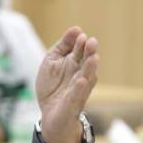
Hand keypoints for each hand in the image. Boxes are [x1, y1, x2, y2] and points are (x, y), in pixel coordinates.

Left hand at [36, 27, 99, 142]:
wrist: (49, 114)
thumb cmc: (52, 86)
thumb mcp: (52, 61)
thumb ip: (62, 46)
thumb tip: (76, 29)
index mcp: (75, 63)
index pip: (80, 50)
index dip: (79, 43)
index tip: (79, 34)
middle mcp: (81, 74)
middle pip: (87, 61)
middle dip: (89, 52)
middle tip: (91, 42)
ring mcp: (79, 89)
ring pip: (87, 77)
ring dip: (90, 68)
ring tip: (93, 57)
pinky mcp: (74, 103)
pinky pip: (78, 95)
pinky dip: (80, 88)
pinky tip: (81, 80)